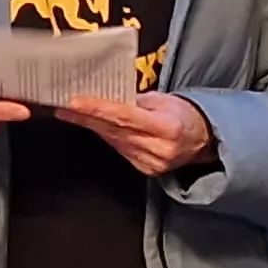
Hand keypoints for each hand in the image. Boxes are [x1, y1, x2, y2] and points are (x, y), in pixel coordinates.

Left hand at [54, 90, 217, 176]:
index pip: (125, 117)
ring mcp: (152, 162)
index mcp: (167, 127)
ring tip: (73, 113)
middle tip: (64, 106)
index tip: (75, 102)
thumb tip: (108, 98)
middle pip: (115, 131)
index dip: (98, 109)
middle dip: (87, 117)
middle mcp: (160, 148)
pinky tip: (96, 126)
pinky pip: (121, 150)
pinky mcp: (147, 169)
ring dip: (93, 126)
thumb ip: (136, 101)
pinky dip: (108, 137)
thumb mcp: (165, 100)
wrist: (203, 140)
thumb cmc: (183, 115)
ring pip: (115, 141)